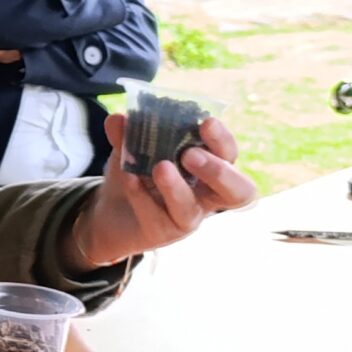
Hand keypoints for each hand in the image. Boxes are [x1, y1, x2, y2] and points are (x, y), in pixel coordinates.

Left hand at [64, 112, 258, 268]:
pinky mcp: (162, 232)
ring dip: (175, 187)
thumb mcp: (134, 148)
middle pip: (239, 193)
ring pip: (190, 210)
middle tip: (191, 154)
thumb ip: (128, 134)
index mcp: (209, 168)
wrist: (112, 211)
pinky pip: (155, 216)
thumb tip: (118, 118)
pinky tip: (128, 177)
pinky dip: (140, 195)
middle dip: (218, 172)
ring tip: (160, 167)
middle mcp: (206, 196)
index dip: (223, 141)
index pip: (229, 155)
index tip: (206, 122)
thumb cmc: (139, 174)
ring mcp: (186, 217)